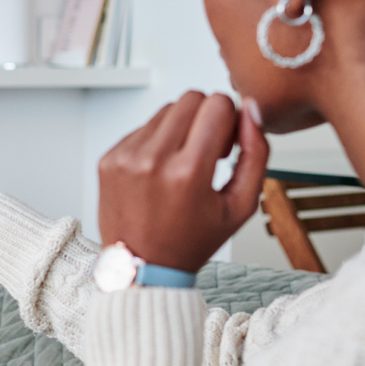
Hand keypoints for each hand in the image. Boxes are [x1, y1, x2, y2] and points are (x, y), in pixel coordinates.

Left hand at [98, 92, 268, 272]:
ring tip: (182, 163)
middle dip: (206, 117)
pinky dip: (155, 142)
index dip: (230, 119)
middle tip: (206, 151)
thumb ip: (256, 154)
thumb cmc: (191, 241)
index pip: (217, 104)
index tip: (225, 147)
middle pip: (190, 98)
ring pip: (165, 110)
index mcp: (187, 172)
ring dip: (180, 128)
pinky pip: (141, 128)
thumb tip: (251, 110)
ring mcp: (125, 157)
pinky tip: (159, 171)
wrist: (140, 267)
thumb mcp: (240, 206)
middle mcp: (152, 160)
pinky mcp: (108, 158)